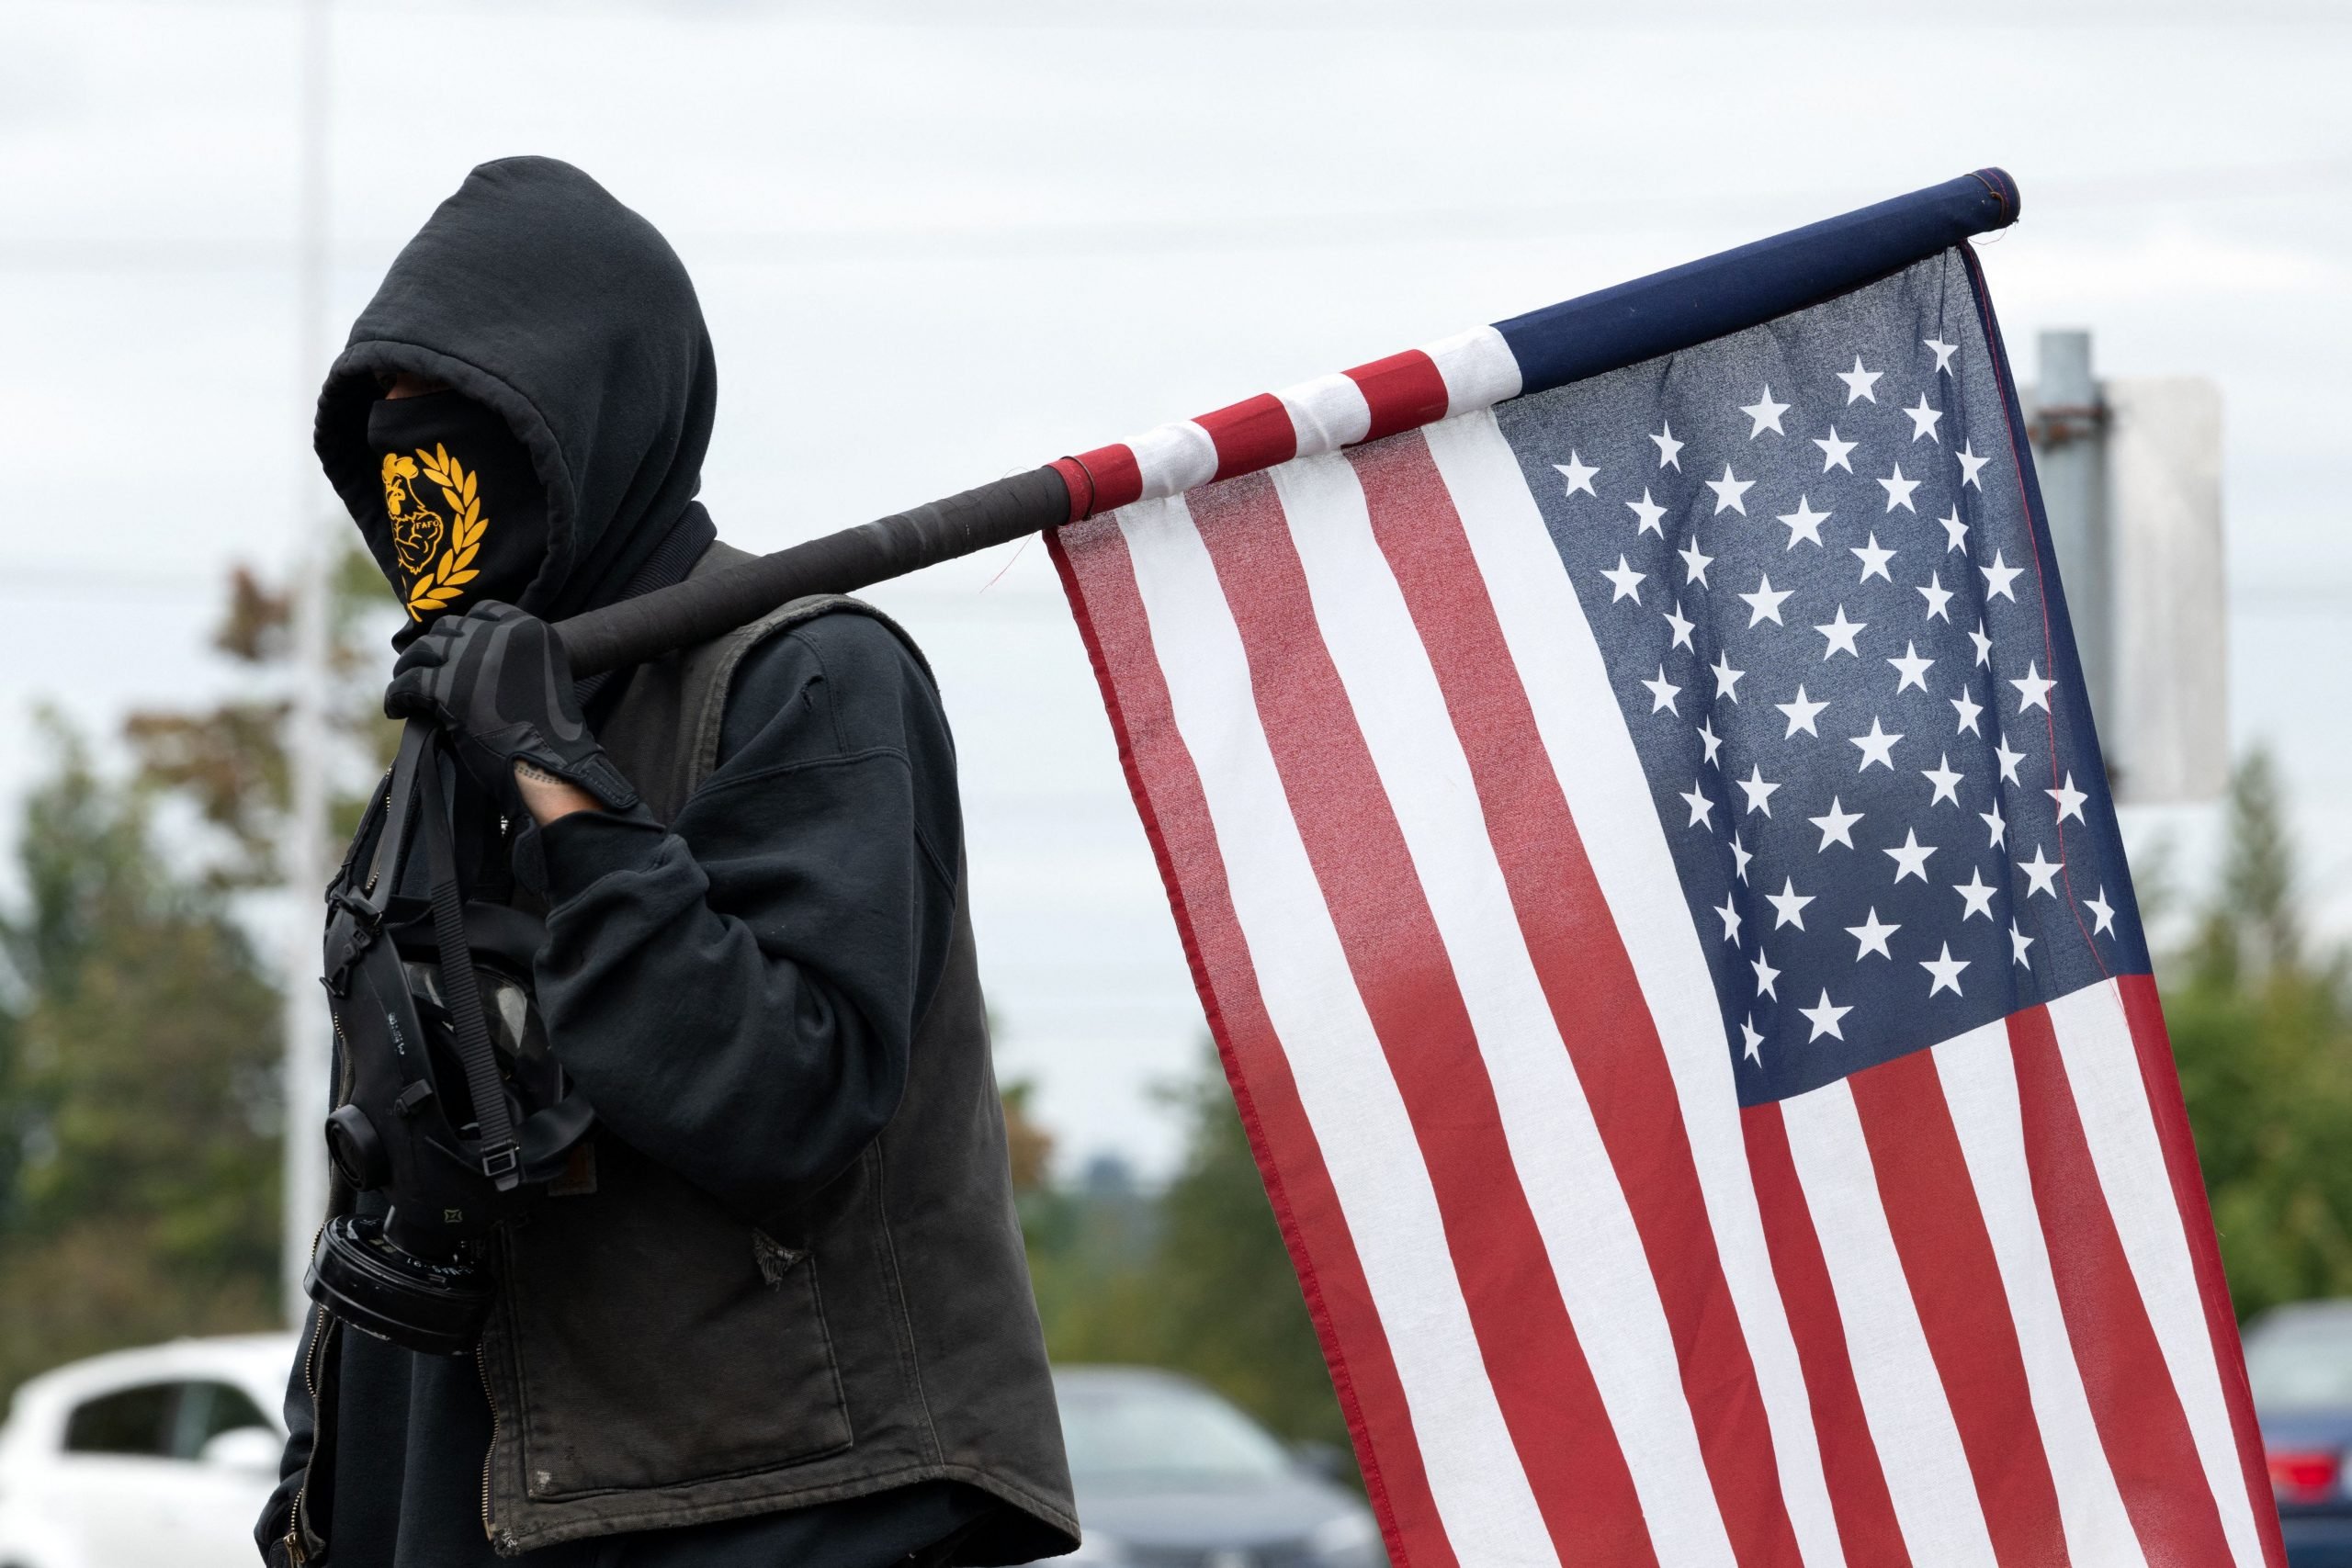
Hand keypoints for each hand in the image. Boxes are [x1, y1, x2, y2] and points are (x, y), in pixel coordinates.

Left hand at [384, 602, 637, 814]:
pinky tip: (398, 709)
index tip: (456, 652)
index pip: (483, 611)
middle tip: (428, 673)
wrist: (550, 766)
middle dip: (437, 650)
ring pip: (422, 650)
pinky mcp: (447, 687)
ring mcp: (472, 659)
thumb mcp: (543, 676)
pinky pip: (406, 683)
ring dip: (410, 669)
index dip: (465, 631)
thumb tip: (460, 653)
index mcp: (530, 629)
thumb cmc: (549, 734)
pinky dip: (397, 697)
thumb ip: (512, 656)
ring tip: (406, 689)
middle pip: (448, 628)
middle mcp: (501, 635)